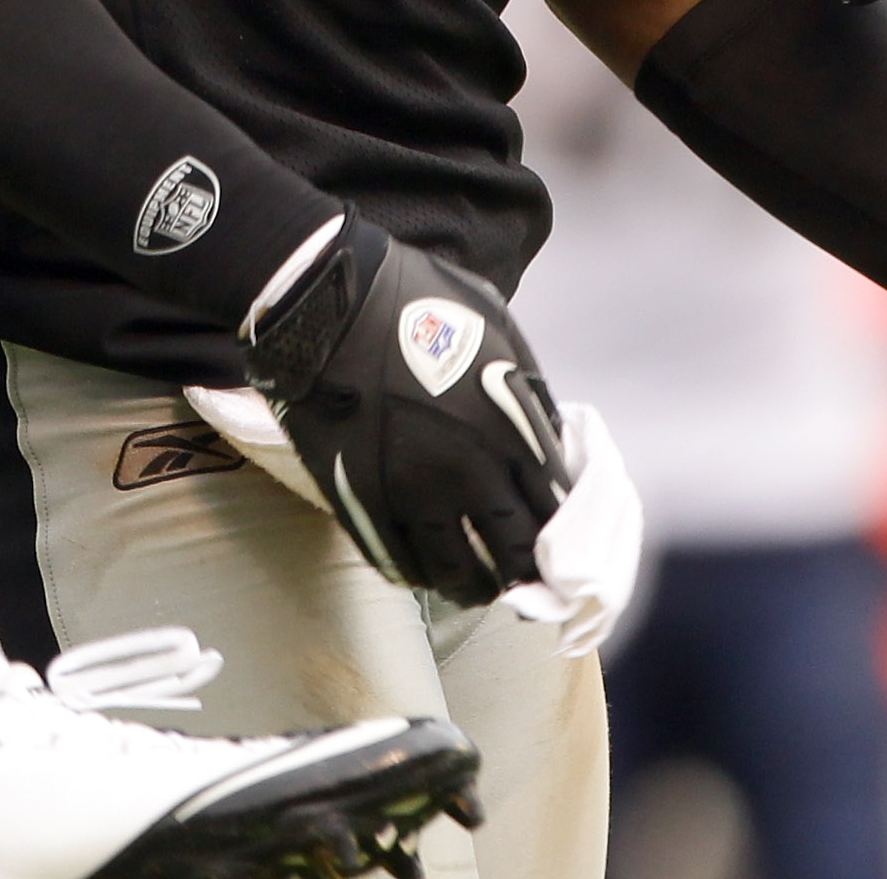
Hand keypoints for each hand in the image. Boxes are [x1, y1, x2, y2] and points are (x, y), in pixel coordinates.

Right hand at [243, 220, 569, 603]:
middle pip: (515, 554)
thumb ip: (528, 390)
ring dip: (475, 586)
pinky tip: (427, 568)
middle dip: (525, 572)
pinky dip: (421, 575)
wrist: (326, 302)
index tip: (555, 539)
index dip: (559, 531)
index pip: (556, 508)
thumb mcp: (496, 326)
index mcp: (509, 426)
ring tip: (477, 584)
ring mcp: (414, 494)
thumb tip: (547, 441)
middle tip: (522, 575)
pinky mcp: (366, 504)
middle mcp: (469, 471)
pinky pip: (402, 565)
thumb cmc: (414, 300)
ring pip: (458, 575)